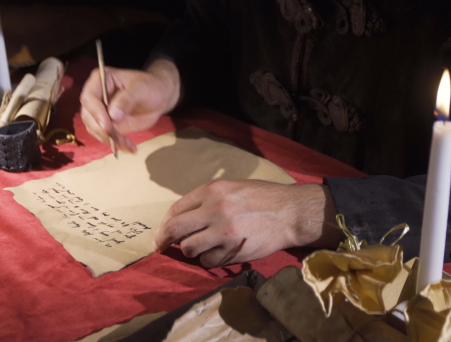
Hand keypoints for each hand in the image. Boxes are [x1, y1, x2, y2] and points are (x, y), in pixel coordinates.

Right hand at [80, 59, 180, 151]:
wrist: (158, 97)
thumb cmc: (150, 87)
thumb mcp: (141, 90)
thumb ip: (127, 99)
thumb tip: (112, 115)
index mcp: (100, 79)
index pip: (89, 97)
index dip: (96, 113)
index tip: (108, 127)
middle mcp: (95, 95)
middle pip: (88, 116)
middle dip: (102, 130)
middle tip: (119, 140)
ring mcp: (98, 110)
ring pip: (94, 128)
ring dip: (109, 139)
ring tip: (129, 144)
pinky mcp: (105, 123)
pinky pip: (103, 136)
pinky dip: (115, 143)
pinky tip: (130, 147)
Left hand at [153, 180, 341, 267]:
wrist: (290, 212)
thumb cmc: (261, 197)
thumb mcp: (231, 188)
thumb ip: (206, 200)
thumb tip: (181, 219)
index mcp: (213, 190)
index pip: (176, 209)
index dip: (164, 225)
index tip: (160, 234)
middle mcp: (215, 209)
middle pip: (176, 230)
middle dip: (164, 241)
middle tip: (160, 248)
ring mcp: (224, 232)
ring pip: (189, 249)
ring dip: (191, 251)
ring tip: (200, 248)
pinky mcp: (234, 250)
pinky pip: (209, 261)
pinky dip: (209, 260)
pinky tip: (218, 253)